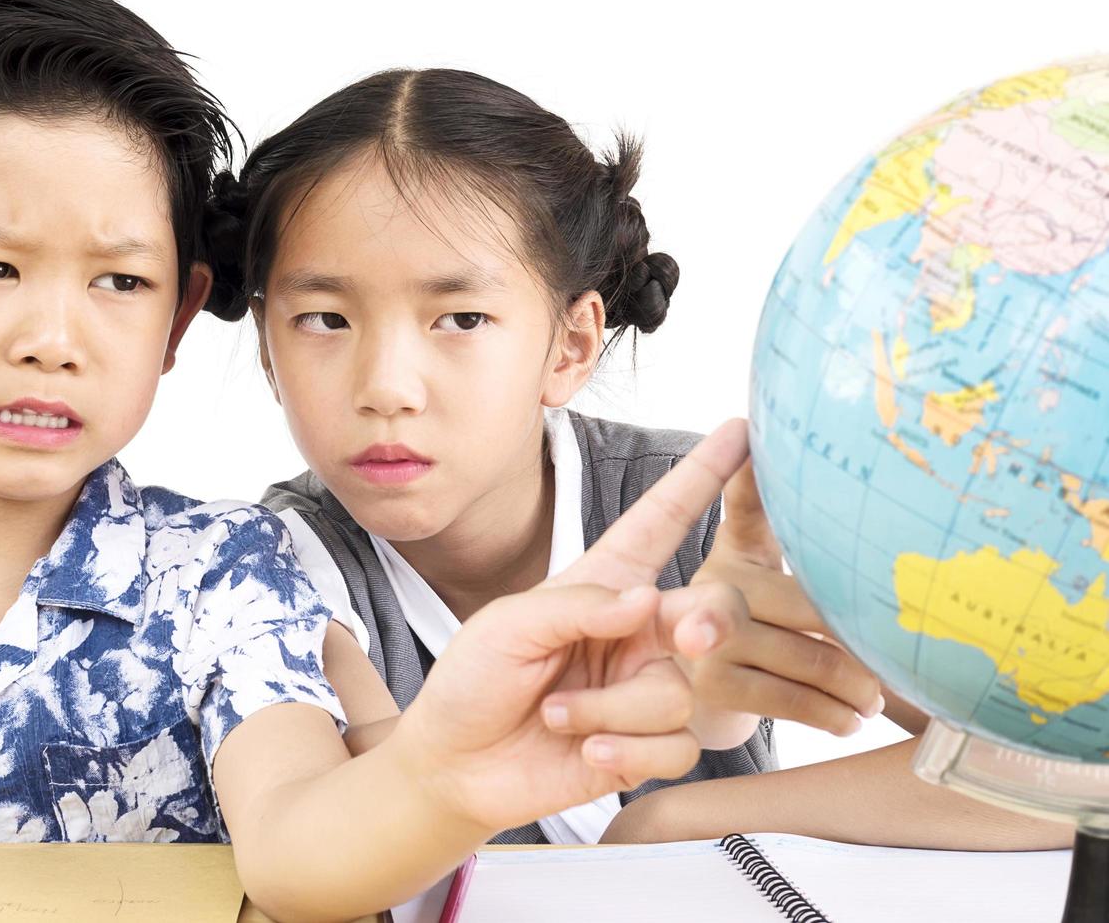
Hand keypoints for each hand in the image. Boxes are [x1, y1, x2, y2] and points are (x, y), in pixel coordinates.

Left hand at [391, 419, 752, 836]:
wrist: (455, 765)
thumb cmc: (474, 679)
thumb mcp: (507, 625)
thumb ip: (577, 606)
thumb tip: (650, 601)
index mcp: (604, 584)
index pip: (661, 522)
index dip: (701, 476)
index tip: (742, 431)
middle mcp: (637, 632)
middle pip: (711, 613)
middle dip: (708, 622)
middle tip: (690, 636)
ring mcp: (644, 688)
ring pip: (676, 693)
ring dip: (609, 708)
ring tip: (556, 713)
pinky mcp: (648, 746)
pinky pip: (675, 746)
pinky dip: (627, 750)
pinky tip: (586, 750)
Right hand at [688, 459, 882, 742]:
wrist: (691, 693)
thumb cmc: (753, 624)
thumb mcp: (763, 570)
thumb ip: (785, 527)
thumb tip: (803, 459)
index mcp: (734, 550)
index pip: (747, 503)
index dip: (748, 471)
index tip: (748, 434)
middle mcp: (711, 584)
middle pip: (813, 605)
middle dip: (861, 639)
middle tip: (897, 658)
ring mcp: (705, 634)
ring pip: (810, 659)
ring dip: (858, 687)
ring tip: (875, 698)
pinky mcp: (712, 685)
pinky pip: (794, 701)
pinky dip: (833, 715)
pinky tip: (850, 720)